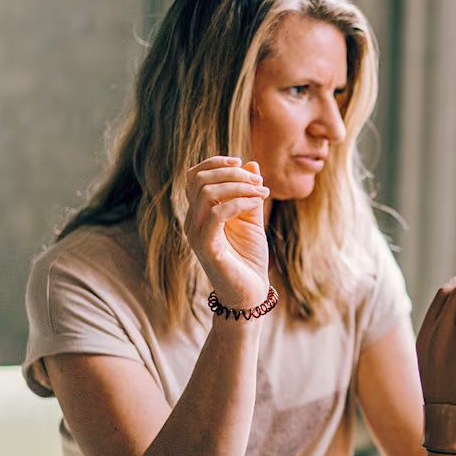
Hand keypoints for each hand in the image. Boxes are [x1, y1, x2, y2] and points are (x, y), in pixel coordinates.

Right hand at [184, 157, 270, 307]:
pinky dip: (239, 202)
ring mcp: (196, 233)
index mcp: (200, 212)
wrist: (249, 293)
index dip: (215, 162)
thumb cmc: (248, 258)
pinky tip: (256, 204)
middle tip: (259, 182)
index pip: (195, 175)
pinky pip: (216, 214)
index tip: (241, 162)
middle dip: (232, 173)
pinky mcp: (205, 247)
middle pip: (199, 179)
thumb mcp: (252, 220)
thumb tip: (252, 164)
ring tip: (262, 192)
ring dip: (238, 186)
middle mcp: (193, 220)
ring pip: (206, 192)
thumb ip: (250, 194)